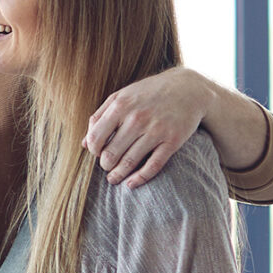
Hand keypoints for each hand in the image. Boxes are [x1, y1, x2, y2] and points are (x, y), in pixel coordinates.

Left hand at [83, 69, 211, 188]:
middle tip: (107, 166)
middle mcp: (137, 118)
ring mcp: (156, 130)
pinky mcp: (172, 141)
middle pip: (111, 154)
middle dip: (105, 164)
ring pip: (129, 162)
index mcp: (121, 106)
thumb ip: (100, 117)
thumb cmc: (149, 93)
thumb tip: (84, 144)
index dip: (93, 150)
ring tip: (113, 178)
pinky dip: (140, 178)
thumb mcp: (122, 97)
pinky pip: (153, 166)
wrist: (188, 88)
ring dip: (118, 175)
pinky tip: (131, 183)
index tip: (97, 153)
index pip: (96, 138)